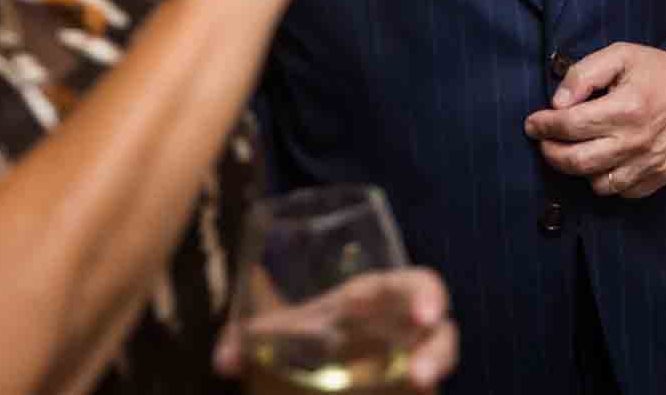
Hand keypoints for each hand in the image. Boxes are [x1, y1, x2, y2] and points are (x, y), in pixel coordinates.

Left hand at [214, 267, 458, 390]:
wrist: (309, 378)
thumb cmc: (302, 341)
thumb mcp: (273, 337)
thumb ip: (245, 341)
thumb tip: (223, 361)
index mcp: (370, 297)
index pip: (393, 282)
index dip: (393, 288)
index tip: (368, 302)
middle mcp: (398, 322)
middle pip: (430, 303)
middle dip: (431, 307)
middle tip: (427, 321)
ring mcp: (411, 355)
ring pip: (442, 344)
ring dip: (437, 356)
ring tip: (424, 379)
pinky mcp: (413, 386)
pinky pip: (430, 382)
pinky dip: (428, 385)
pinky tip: (419, 392)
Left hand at [524, 44, 665, 195]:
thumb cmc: (661, 72)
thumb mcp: (622, 55)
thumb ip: (585, 73)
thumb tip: (558, 102)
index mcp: (627, 107)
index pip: (570, 125)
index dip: (543, 126)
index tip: (533, 123)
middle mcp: (637, 141)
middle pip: (576, 162)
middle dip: (550, 152)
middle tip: (545, 141)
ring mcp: (650, 164)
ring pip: (597, 184)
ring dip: (580, 169)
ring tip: (578, 149)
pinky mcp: (660, 177)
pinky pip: (621, 193)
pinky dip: (607, 181)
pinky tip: (606, 160)